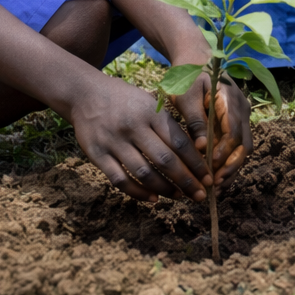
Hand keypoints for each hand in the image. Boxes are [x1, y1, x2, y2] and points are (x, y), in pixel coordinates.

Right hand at [69, 74, 211, 202]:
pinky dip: (138, 193)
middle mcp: (134, 128)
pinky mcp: (97, 155)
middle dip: (186, 181)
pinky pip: (120, 180)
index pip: (179, 142)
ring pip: (144, 173)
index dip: (196, 163)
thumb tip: (196, 151)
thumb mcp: (150, 103)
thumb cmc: (126, 100)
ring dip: (165, 189)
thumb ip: (168, 125)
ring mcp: (114, 142)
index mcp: (151, 113)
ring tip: (179, 197)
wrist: (86, 94)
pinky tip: (153, 200)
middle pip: (165, 160)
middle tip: (200, 195)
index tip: (208, 178)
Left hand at [172, 70, 252, 188]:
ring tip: (217, 187)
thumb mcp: (185, 95)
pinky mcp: (236, 121)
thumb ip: (195, 120)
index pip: (233, 132)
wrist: (196, 57)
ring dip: (232, 168)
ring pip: (244, 147)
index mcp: (230, 100)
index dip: (224, 153)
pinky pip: (237, 144)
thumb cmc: (188, 75)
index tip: (210, 168)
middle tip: (215, 185)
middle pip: (244, 144)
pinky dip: (230, 161)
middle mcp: (242, 109)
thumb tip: (202, 148)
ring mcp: (241, 115)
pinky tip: (217, 176)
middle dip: (231, 167)